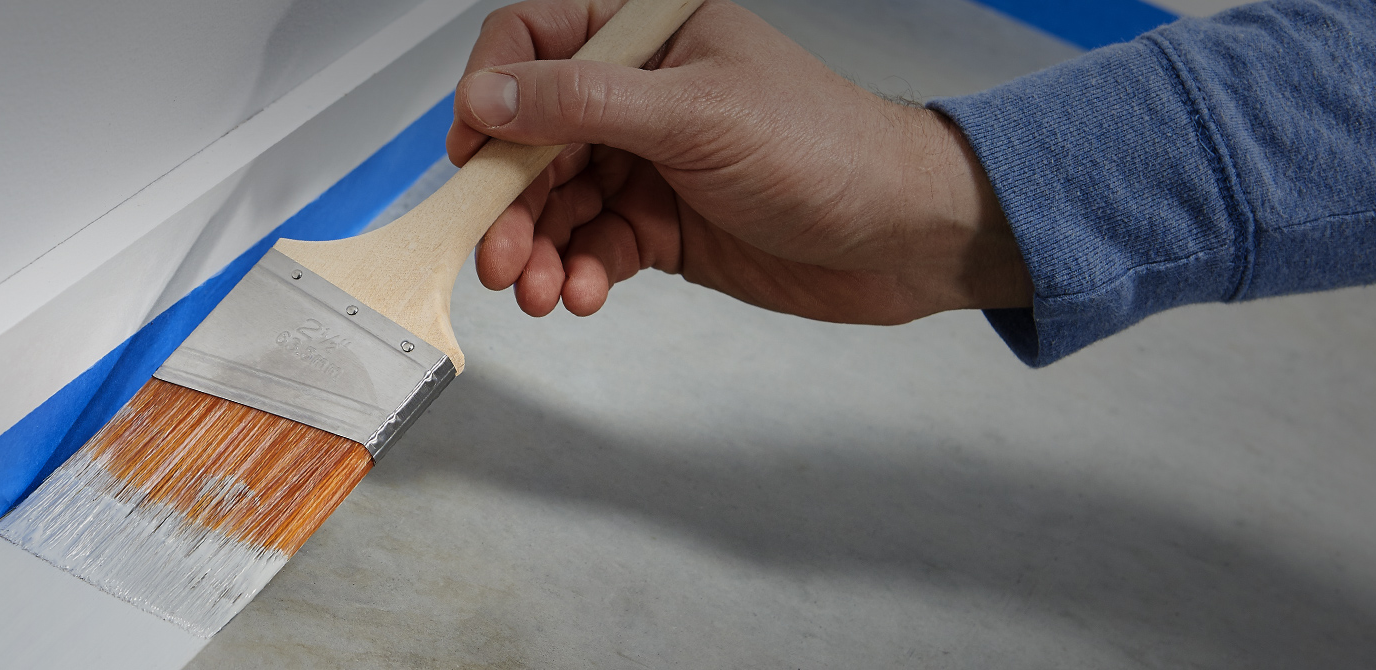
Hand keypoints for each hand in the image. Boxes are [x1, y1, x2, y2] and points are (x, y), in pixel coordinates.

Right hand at [450, 0, 1030, 321]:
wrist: (904, 235)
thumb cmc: (827, 149)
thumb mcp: (695, 115)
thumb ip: (584, 102)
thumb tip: (489, 97)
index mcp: (649, 34)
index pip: (533, 43)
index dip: (491, 95)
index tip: (471, 154)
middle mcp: (641, 93)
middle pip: (531, 137)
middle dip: (507, 200)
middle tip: (496, 255)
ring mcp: (648, 161)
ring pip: (555, 202)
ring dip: (535, 248)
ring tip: (537, 290)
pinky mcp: (662, 226)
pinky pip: (592, 246)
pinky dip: (578, 273)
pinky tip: (582, 294)